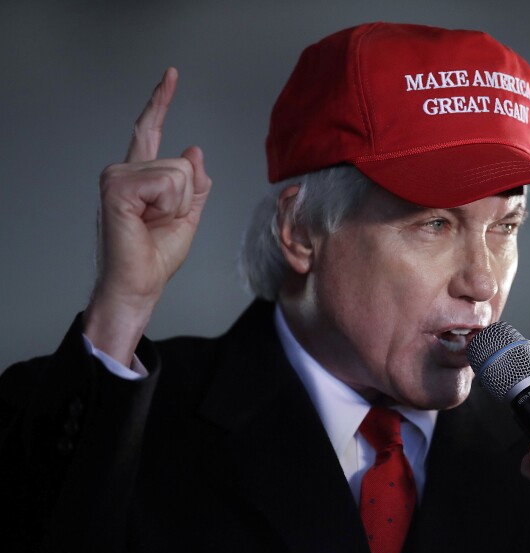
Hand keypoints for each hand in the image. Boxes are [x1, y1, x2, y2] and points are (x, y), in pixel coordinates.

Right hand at [83, 67, 211, 364]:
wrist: (140, 283)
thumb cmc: (156, 256)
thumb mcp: (189, 216)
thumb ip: (195, 184)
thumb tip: (195, 150)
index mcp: (140, 176)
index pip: (150, 129)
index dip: (161, 101)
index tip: (171, 75)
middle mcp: (124, 170)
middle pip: (183, 163)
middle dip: (186, 199)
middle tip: (160, 222)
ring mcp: (117, 177)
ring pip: (179, 173)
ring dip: (177, 205)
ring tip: (152, 222)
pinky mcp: (116, 187)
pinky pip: (168, 183)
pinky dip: (168, 206)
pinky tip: (146, 220)